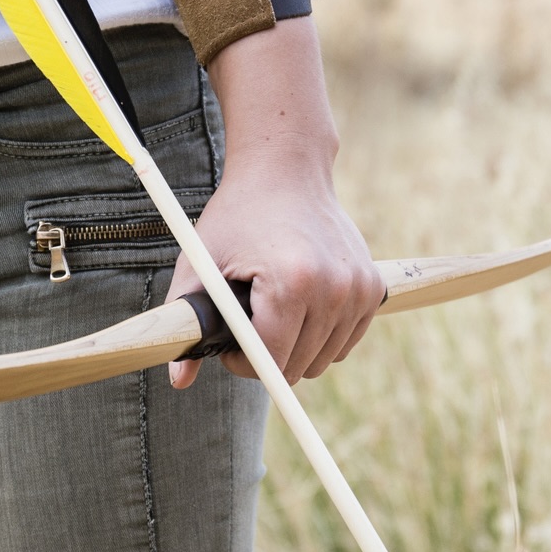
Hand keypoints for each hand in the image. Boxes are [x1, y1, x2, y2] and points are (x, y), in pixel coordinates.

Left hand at [167, 146, 383, 388]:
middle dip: (267, 358)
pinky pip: (345, 342)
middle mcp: (334, 288)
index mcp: (292, 284)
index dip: (241, 362)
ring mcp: (359, 288)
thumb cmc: (237, 216)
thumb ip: (187, 321)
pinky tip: (302, 306)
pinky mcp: (372, 287)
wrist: (287, 171)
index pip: (270, 363)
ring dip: (296, 348)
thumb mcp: (200, 263)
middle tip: (248, 326)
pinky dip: (322, 337)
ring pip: (324, 360)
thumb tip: (178, 380)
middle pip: (298, 368)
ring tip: (273, 310)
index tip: (228, 342)